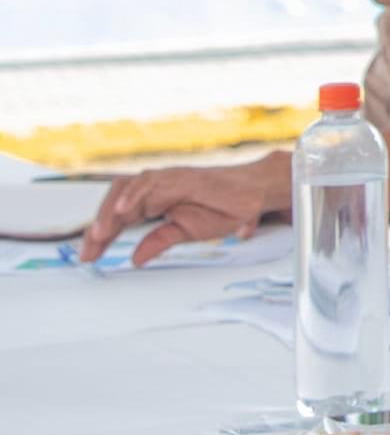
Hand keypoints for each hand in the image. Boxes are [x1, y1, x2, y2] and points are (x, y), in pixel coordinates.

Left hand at [77, 158, 282, 267]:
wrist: (256, 193)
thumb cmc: (225, 208)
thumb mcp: (186, 232)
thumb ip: (159, 241)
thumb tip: (135, 259)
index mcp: (154, 201)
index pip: (119, 216)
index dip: (101, 235)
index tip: (88, 256)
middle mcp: (156, 187)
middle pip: (116, 200)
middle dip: (98, 225)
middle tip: (87, 251)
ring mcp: (168, 178)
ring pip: (127, 187)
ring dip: (110, 210)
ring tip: (99, 233)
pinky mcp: (181, 175)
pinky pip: (151, 180)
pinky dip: (134, 193)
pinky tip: (123, 209)